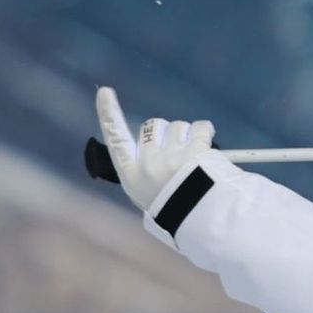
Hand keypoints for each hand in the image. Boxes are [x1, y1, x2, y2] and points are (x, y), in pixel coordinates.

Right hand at [96, 86, 214, 216]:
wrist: (202, 220)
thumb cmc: (174, 209)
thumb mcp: (148, 193)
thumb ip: (147, 167)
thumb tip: (158, 140)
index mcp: (132, 176)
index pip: (115, 139)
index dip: (108, 115)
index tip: (104, 92)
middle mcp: (147, 164)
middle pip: (152, 126)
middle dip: (166, 131)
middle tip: (177, 152)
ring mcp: (171, 157)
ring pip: (178, 126)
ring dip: (187, 134)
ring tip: (194, 158)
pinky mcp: (195, 152)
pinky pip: (200, 128)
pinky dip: (206, 132)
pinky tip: (208, 148)